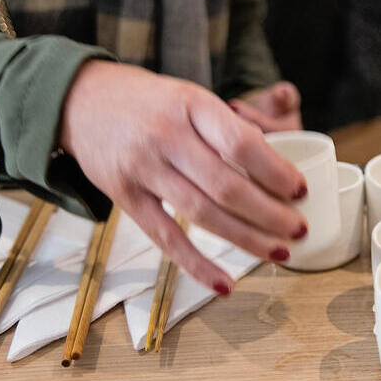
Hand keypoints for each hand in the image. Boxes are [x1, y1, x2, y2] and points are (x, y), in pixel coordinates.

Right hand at [59, 61, 308, 293]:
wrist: (80, 99)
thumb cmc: (149, 100)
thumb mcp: (190, 96)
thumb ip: (227, 128)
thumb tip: (277, 171)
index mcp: (190, 105)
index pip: (241, 143)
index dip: (276, 171)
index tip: (300, 190)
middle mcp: (166, 137)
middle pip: (226, 186)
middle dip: (270, 214)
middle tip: (298, 230)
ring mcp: (142, 169)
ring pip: (202, 215)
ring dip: (246, 239)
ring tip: (280, 252)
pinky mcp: (125, 198)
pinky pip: (166, 239)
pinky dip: (198, 265)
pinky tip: (226, 283)